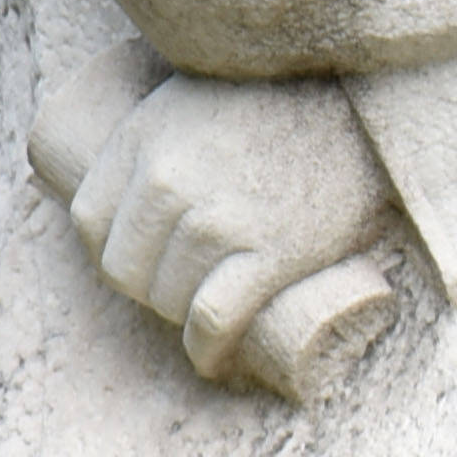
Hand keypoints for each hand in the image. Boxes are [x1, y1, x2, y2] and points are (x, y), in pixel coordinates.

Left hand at [66, 66, 403, 389]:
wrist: (365, 102)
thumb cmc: (281, 98)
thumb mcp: (194, 96)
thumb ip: (157, 133)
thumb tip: (124, 184)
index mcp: (145, 138)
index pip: (90, 222)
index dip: (110, 250)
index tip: (141, 260)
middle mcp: (170, 180)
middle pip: (127, 270)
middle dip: (149, 290)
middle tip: (185, 289)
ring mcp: (220, 220)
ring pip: (169, 299)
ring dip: (182, 321)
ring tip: (207, 316)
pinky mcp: (272, 252)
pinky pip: (216, 319)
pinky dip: (208, 349)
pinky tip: (213, 360)